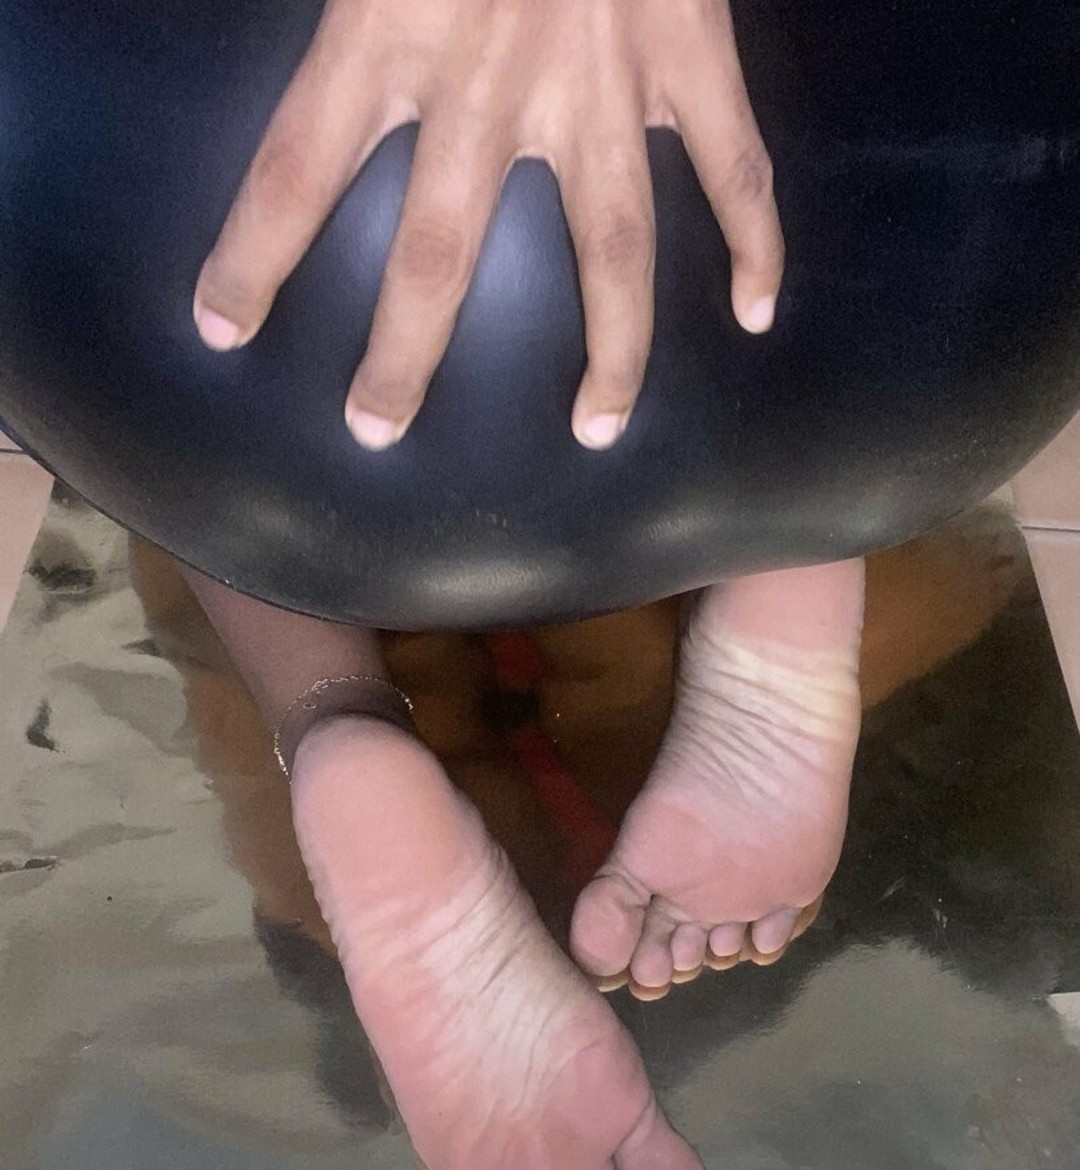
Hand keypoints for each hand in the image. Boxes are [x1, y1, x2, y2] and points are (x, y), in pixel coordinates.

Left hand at [194, 0, 783, 451]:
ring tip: (598, 427)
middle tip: (375, 427)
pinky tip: (754, 310)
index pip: (293, 169)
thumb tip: (297, 24)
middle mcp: (490, 81)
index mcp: (387, 27)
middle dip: (402, 353)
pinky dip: (755, 240)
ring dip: (613, 351)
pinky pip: (734, 167)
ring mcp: (602, 80)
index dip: (251, 258)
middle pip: (442, 252)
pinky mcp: (689, 56)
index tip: (223, 327)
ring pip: (614, 248)